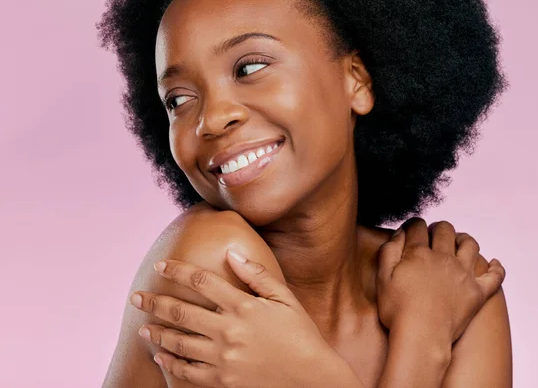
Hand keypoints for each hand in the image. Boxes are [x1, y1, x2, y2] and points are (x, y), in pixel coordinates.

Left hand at [130, 248, 348, 387]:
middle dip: (155, 301)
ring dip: (157, 332)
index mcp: (244, 306)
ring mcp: (224, 359)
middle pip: (182, 311)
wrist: (312, 380)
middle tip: (136, 297)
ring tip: (143, 326)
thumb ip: (256, 274)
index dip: (178, 271)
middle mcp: (229, 331)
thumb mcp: (284, 298)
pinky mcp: (223, 383)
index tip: (161, 266)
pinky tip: (160, 356)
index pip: (202, 281)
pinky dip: (170, 364)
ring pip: (179, 343)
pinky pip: (188, 373)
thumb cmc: (300, 334)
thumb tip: (231, 252)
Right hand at [376, 218, 505, 343]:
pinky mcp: (477, 293)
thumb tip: (400, 233)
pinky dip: (497, 269)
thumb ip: (389, 251)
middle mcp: (443, 258)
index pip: (417, 226)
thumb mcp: (383, 278)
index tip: (411, 230)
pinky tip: (494, 264)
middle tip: (432, 235)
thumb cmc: (398, 311)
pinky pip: (495, 277)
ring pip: (470, 244)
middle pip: (445, 229)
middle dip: (437, 228)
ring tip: (458, 243)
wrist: (421, 338)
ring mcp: (463, 274)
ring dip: (464, 239)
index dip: (413, 224)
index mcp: (419, 253)